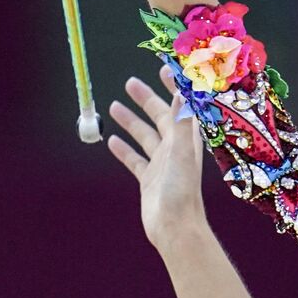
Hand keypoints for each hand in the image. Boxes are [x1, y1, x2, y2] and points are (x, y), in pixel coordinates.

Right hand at [106, 62, 207, 249]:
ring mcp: (161, 165)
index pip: (181, 106)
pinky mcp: (148, 180)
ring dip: (131, 121)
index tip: (163, 69)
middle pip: (159, 118)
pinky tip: (111, 140)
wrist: (175, 228)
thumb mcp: (181, 152)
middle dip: (146, 100)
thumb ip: (181, 121)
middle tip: (130, 83)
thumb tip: (184, 91)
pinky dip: (124, 149)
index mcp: (186, 140)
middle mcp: (175, 149)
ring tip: (113, 106)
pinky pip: (134, 160)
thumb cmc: (182, 191)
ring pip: (144, 136)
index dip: (174, 87)